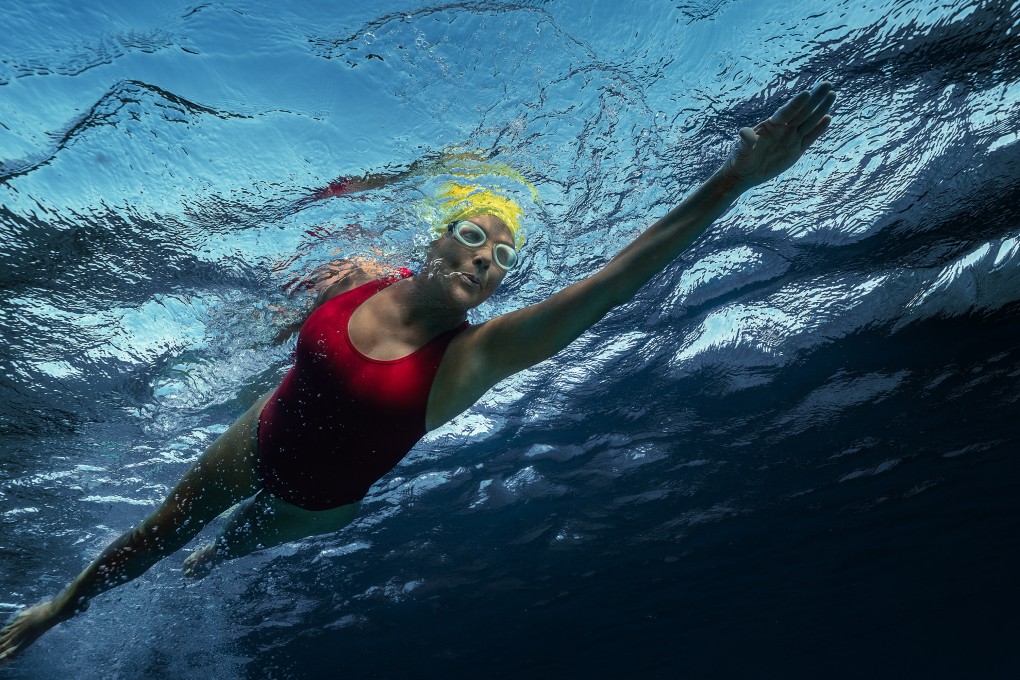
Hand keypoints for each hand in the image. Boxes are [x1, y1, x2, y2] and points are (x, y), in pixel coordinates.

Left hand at [722, 81, 836, 190]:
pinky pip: (810, 138)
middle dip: (814, 98)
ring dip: (821, 109)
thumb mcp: (741, 151)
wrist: (744, 173)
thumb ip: (745, 141)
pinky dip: (819, 128)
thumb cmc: (740, 159)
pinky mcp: (796, 151)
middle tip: (826, 84)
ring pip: (809, 122)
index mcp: (770, 126)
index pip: (786, 112)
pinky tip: (828, 117)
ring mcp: (791, 139)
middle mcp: (783, 129)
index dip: (796, 104)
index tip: (807, 93)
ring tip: (832, 94)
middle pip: (802, 112)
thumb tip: (744, 133)